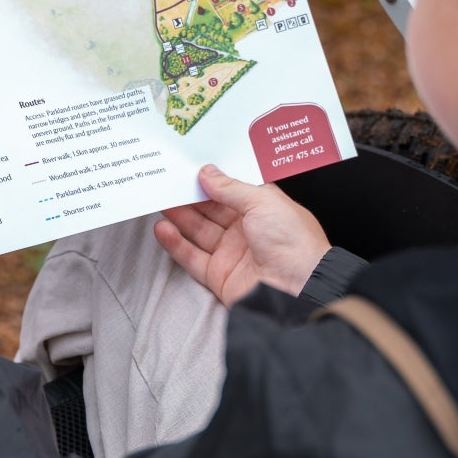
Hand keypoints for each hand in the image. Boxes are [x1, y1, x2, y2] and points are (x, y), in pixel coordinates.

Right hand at [153, 164, 329, 307]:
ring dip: (178, 216)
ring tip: (159, 200)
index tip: (189, 167)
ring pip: (198, 231)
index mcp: (263, 209)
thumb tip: (208, 173)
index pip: (232, 190)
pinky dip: (176, 244)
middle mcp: (247, 230)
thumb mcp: (263, 202)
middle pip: (211, 210)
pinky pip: (192, 257)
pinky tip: (163, 229)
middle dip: (189, 196)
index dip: (212, 179)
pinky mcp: (219, 276)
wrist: (299, 290)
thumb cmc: (294, 243)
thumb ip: (231, 188)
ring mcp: (232, 253)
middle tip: (167, 181)